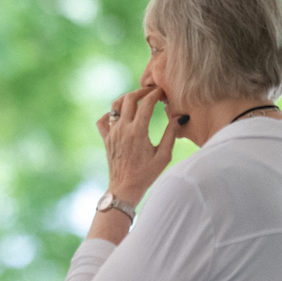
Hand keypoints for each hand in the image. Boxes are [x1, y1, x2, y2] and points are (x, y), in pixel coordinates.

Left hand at [98, 87, 178, 203]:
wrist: (125, 188)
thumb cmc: (147, 174)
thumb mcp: (164, 156)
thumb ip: (171, 134)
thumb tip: (179, 117)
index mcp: (138, 131)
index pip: (146, 103)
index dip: (155, 94)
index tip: (162, 92)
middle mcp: (123, 129)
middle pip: (129, 98)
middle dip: (141, 92)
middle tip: (150, 92)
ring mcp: (112, 133)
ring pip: (114, 105)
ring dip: (126, 98)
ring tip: (137, 99)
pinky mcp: (106, 139)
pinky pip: (103, 120)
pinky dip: (110, 114)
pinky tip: (120, 116)